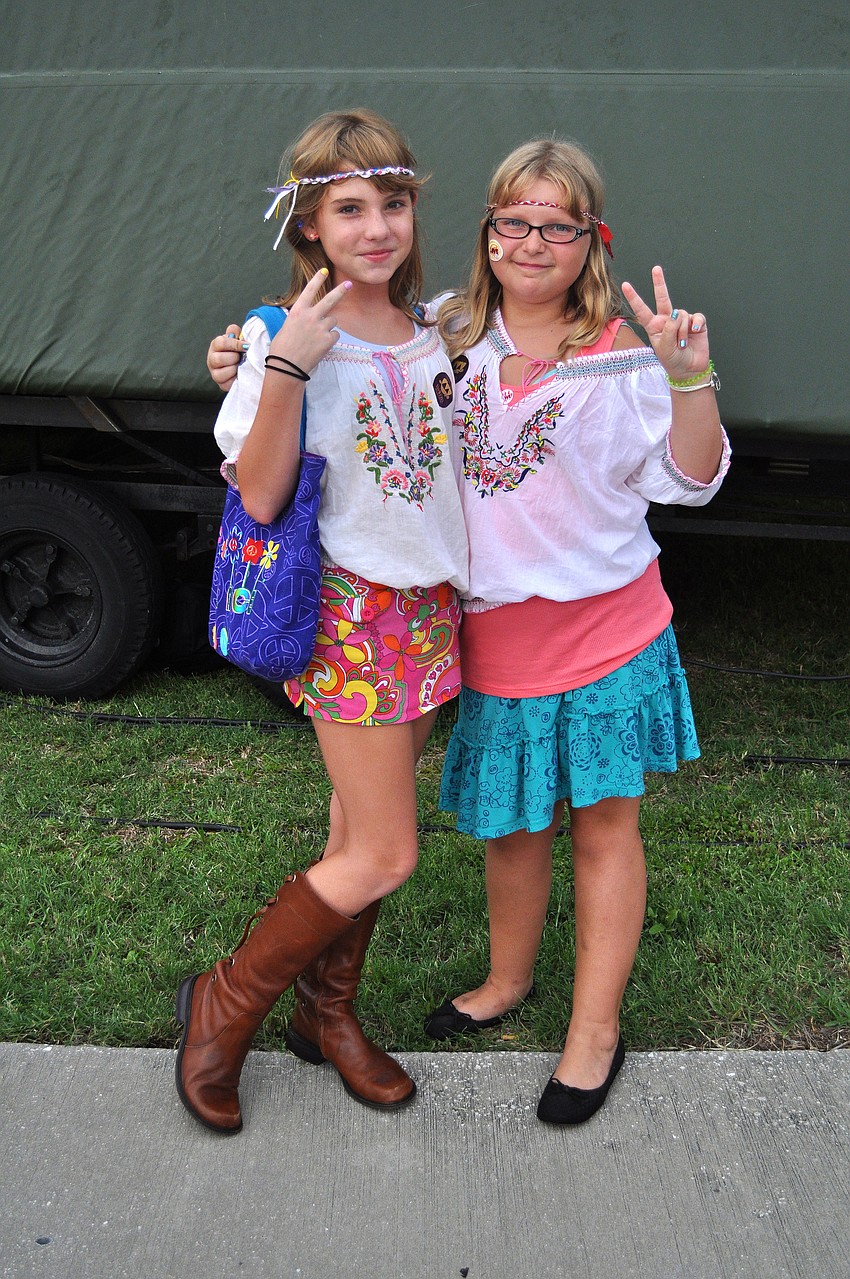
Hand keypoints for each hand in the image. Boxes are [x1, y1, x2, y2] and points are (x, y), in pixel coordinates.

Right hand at [207, 325, 243, 391]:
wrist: (243, 366)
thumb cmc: (239, 350)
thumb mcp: (238, 339)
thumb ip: (235, 332)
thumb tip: (233, 330)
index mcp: (215, 346)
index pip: (220, 343)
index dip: (235, 344)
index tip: (246, 345)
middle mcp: (212, 360)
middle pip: (218, 359)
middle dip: (234, 358)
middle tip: (241, 358)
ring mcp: (215, 373)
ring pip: (221, 373)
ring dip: (234, 369)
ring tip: (240, 366)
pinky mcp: (221, 385)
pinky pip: (226, 384)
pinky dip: (235, 379)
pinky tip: (240, 374)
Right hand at [267, 268, 351, 373]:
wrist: (287, 366)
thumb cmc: (282, 349)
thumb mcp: (286, 327)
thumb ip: (300, 320)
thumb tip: (307, 320)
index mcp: (297, 311)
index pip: (309, 290)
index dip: (317, 279)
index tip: (324, 270)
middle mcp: (310, 316)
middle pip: (330, 299)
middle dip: (341, 291)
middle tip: (349, 284)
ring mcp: (320, 327)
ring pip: (333, 320)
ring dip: (328, 326)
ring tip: (316, 338)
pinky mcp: (328, 340)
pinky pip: (335, 335)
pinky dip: (330, 339)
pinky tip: (320, 346)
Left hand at [621, 265, 710, 380]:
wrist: (689, 369)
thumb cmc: (673, 360)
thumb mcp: (664, 349)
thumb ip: (668, 330)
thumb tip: (676, 313)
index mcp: (654, 326)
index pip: (642, 310)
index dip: (634, 298)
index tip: (626, 285)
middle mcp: (667, 320)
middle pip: (663, 298)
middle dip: (659, 283)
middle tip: (656, 269)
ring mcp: (682, 320)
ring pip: (682, 315)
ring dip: (682, 331)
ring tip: (682, 344)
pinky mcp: (696, 322)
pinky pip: (696, 317)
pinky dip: (696, 324)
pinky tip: (694, 332)